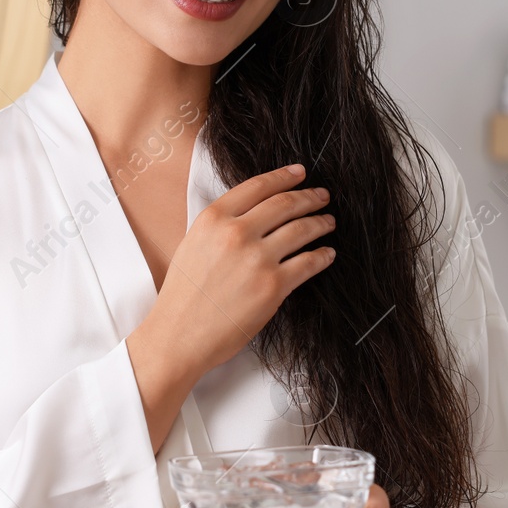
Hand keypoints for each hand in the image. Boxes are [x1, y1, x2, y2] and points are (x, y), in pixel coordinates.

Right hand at [133, 163, 335, 387]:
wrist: (179, 334)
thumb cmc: (184, 294)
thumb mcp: (193, 244)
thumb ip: (221, 225)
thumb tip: (253, 213)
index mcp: (213, 219)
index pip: (257, 186)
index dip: (283, 176)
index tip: (299, 173)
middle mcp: (236, 233)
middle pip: (284, 204)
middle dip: (309, 197)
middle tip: (321, 196)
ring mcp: (257, 259)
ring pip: (301, 230)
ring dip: (320, 223)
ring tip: (328, 221)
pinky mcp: (273, 286)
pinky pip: (308, 263)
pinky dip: (322, 255)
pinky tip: (327, 253)